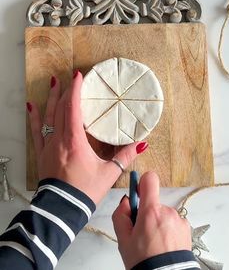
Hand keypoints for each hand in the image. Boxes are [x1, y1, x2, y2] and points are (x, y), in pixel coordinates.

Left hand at [26, 71, 147, 204]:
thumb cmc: (84, 191)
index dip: (76, 90)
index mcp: (75, 141)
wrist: (62, 209)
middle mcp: (59, 139)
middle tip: (71, 78)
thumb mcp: (108, 173)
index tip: (79, 76)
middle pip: (61, 109)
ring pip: (48, 116)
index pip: (74, 109)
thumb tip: (141, 144)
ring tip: (53, 83)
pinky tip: (31, 106)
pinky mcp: (42, 153)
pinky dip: (34, 118)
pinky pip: (36, 132)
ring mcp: (48, 146)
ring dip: (51, 99)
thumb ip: (124, 156)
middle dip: (66, 91)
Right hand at [112, 171, 190, 268]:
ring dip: (159, 224)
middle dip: (148, 213)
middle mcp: (168, 211)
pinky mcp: (187, 229)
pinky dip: (168, 231)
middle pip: (154, 202)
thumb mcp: (123, 239)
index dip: (142, 184)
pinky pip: (174, 223)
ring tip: (154, 243)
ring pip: (164, 214)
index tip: (138, 195)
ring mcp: (179, 220)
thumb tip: (126, 201)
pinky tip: (164, 245)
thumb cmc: (144, 261)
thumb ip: (121, 215)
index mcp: (151, 211)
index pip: (149, 179)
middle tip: (142, 233)